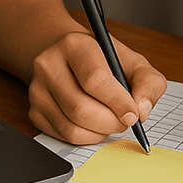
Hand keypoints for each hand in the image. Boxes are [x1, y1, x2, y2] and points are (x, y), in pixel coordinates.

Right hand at [27, 30, 167, 144]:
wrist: (70, 58)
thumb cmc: (104, 61)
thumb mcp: (132, 61)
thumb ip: (148, 82)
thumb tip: (142, 109)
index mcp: (74, 44)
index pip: (94, 79)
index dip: (118, 102)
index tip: (133, 114)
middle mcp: (49, 64)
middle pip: (81, 108)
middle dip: (111, 122)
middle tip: (125, 121)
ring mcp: (37, 89)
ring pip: (72, 127)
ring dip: (100, 132)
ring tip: (111, 121)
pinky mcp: (34, 111)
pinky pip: (64, 137)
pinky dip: (87, 138)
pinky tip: (94, 124)